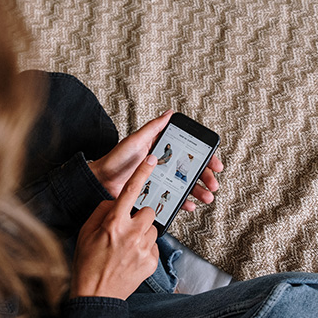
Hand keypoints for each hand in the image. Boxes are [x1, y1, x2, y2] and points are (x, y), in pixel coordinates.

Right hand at [71, 154, 159, 299]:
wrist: (96, 296)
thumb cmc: (87, 264)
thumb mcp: (86, 233)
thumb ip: (102, 212)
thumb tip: (116, 203)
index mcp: (113, 223)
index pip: (131, 192)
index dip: (142, 173)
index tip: (152, 161)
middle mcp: (131, 234)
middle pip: (148, 211)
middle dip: (140, 216)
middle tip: (127, 229)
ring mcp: (144, 249)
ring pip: (153, 229)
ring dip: (143, 234)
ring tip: (127, 248)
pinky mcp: (152, 262)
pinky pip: (154, 246)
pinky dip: (145, 250)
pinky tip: (131, 259)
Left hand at [89, 110, 223, 211]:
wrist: (102, 181)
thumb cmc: (116, 159)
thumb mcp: (136, 140)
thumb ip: (153, 128)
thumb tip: (169, 113)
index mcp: (163, 148)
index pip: (190, 152)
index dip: (206, 158)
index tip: (216, 164)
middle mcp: (165, 164)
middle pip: (192, 170)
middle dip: (206, 177)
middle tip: (213, 185)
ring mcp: (162, 179)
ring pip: (186, 185)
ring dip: (199, 191)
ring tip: (206, 197)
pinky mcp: (156, 193)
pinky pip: (174, 198)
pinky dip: (184, 202)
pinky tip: (190, 205)